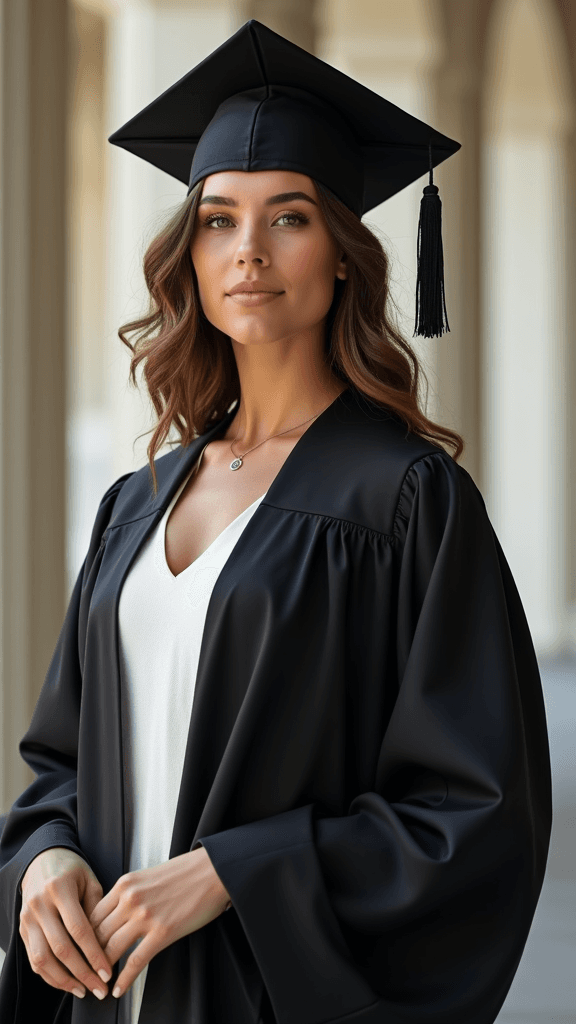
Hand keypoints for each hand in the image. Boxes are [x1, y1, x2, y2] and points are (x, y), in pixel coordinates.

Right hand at [19, 847, 112, 1000]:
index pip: (79, 929)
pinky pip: (34, 959)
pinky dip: (50, 975)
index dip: (94, 954)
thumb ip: (97, 909)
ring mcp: (28, 919)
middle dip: (82, 973)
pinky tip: (67, 982)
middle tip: (99, 988)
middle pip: (61, 948)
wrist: (42, 859)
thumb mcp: (89, 880)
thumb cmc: (71, 869)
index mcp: (59, 889)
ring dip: (64, 980)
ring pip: (42, 959)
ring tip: (83, 990)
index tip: (107, 971)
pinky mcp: (22, 929)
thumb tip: (106, 944)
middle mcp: (40, 905)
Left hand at [88, 846, 230, 998]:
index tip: (82, 951)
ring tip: (99, 984)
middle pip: (97, 934)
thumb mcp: (147, 877)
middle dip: (88, 957)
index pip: (92, 915)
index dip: (84, 938)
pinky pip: (135, 961)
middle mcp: (130, 899)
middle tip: (85, 972)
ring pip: (111, 949)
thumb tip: (114, 917)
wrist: (213, 871)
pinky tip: (119, 989)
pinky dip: (124, 979)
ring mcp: (145, 916)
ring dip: (102, 971)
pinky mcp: (162, 932)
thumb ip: (128, 894)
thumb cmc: (185, 873)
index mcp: (125, 884)